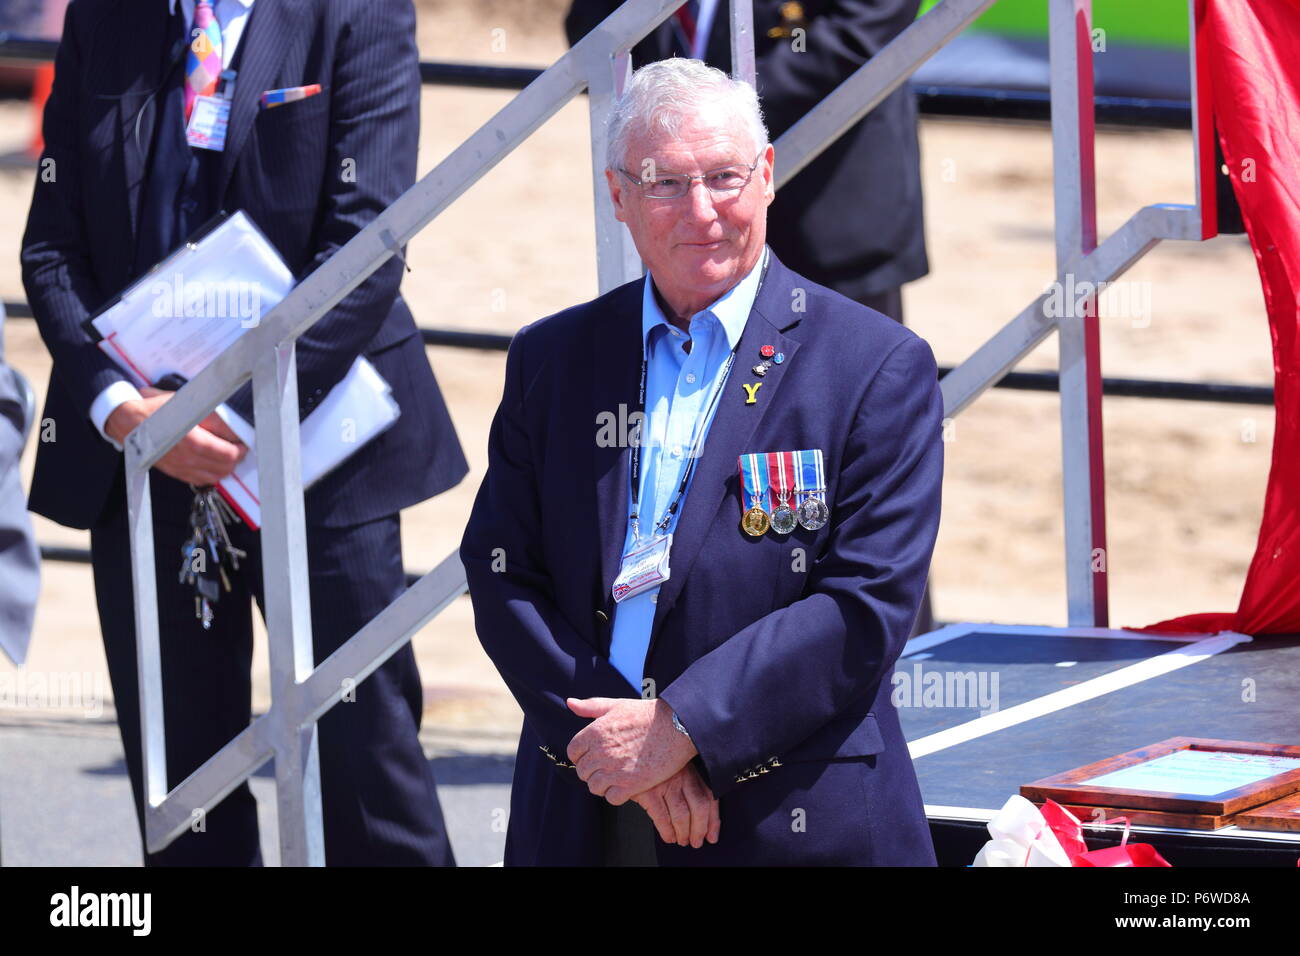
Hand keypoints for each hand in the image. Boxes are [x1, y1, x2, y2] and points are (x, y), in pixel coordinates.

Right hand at [105, 386, 246, 485]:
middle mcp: (186, 458)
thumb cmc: (157, 410)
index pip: (228, 454)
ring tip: (228, 456)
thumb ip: (214, 418)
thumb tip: (233, 429)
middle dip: (236, 459)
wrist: (129, 422)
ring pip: (213, 477)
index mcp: (192, 440)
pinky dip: (210, 474)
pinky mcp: (173, 472)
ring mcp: (179, 467)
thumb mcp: (189, 406)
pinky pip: (199, 480)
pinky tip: (212, 464)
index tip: (244, 442)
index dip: (241, 449)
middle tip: (238, 448)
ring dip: (225, 468)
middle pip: (224, 468)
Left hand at [565, 697, 696, 804]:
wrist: (677, 727)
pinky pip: (611, 798)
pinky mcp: (631, 784)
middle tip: (606, 767)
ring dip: (603, 784)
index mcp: (595, 732)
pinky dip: (616, 794)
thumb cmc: (647, 715)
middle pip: (583, 771)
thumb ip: (591, 706)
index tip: (593, 755)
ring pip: (594, 787)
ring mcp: (616, 770)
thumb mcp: (617, 705)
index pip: (573, 752)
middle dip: (592, 770)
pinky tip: (625, 785)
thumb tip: (570, 703)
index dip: (581, 755)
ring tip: (615, 777)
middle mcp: (602, 752)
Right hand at [631, 762, 720, 847]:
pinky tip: (668, 837)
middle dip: (700, 829)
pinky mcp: (647, 791)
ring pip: (682, 815)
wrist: (627, 755)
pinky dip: (667, 832)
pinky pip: (662, 817)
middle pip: (699, 807)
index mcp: (690, 769)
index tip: (712, 836)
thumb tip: (704, 818)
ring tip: (681, 841)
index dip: (713, 820)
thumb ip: (689, 784)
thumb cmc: (652, 765)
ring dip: (684, 833)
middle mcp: (680, 774)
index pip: (709, 797)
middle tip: (696, 842)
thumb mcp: (675, 768)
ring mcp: (664, 782)